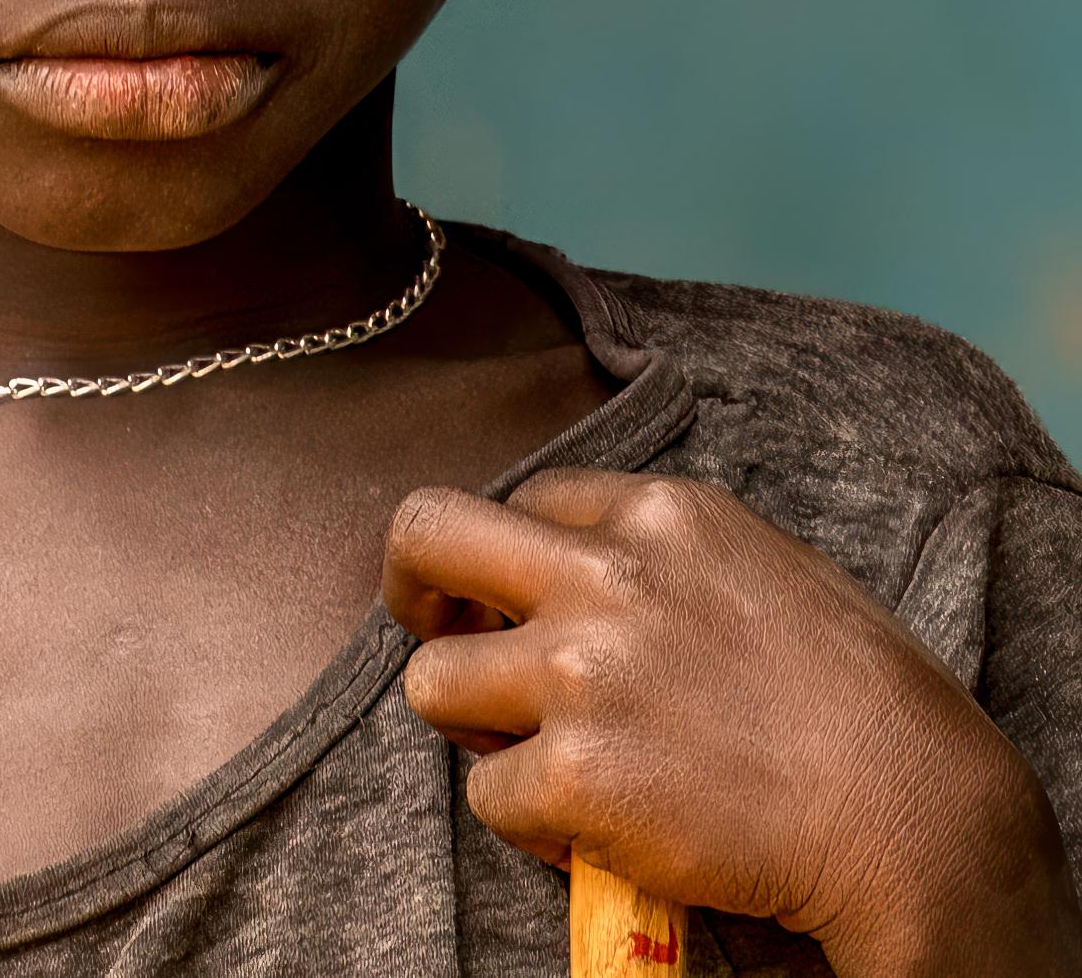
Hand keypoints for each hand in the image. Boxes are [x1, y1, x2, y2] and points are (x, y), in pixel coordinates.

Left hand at [382, 467, 1079, 972]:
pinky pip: (486, 792)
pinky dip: (525, 821)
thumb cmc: (860, 702)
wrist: (916, 816)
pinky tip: (588, 828)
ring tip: (536, 756)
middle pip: (426, 534)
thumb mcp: (765, 566)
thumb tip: (585, 562)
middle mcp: (607, 575)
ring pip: (429, 681)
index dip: (520, 561)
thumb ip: (667, 554)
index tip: (529, 608)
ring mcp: (582, 673)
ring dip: (471, 724)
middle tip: (439, 634)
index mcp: (661, 511)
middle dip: (411, 586)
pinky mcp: (576, 775)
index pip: (530, 498)